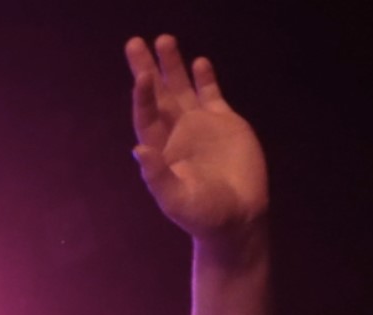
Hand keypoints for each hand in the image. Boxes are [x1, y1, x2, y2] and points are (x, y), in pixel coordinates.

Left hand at [127, 35, 267, 241]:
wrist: (238, 217)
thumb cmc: (204, 216)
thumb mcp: (177, 201)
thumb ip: (158, 177)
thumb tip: (137, 150)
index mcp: (161, 151)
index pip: (146, 118)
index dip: (142, 97)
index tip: (141, 76)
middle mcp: (176, 134)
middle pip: (157, 96)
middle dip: (146, 69)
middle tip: (133, 42)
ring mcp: (199, 126)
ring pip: (182, 89)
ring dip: (172, 66)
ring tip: (164, 39)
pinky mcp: (224, 123)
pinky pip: (210, 94)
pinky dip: (204, 78)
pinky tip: (198, 62)